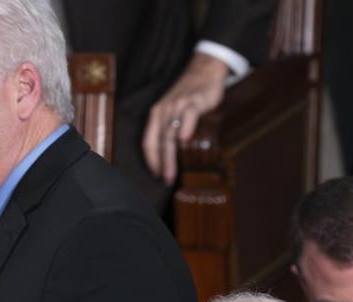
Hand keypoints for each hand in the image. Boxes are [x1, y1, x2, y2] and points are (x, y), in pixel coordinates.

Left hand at [141, 53, 231, 184]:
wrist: (203, 70)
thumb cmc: (189, 95)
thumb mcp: (175, 111)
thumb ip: (172, 129)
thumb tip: (174, 155)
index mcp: (157, 115)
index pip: (148, 141)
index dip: (151, 160)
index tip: (156, 175)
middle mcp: (164, 111)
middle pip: (159, 141)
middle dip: (161, 163)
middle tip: (165, 180)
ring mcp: (178, 106)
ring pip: (171, 133)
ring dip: (170, 155)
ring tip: (172, 173)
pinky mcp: (194, 101)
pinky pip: (188, 115)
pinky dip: (185, 127)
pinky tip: (185, 140)